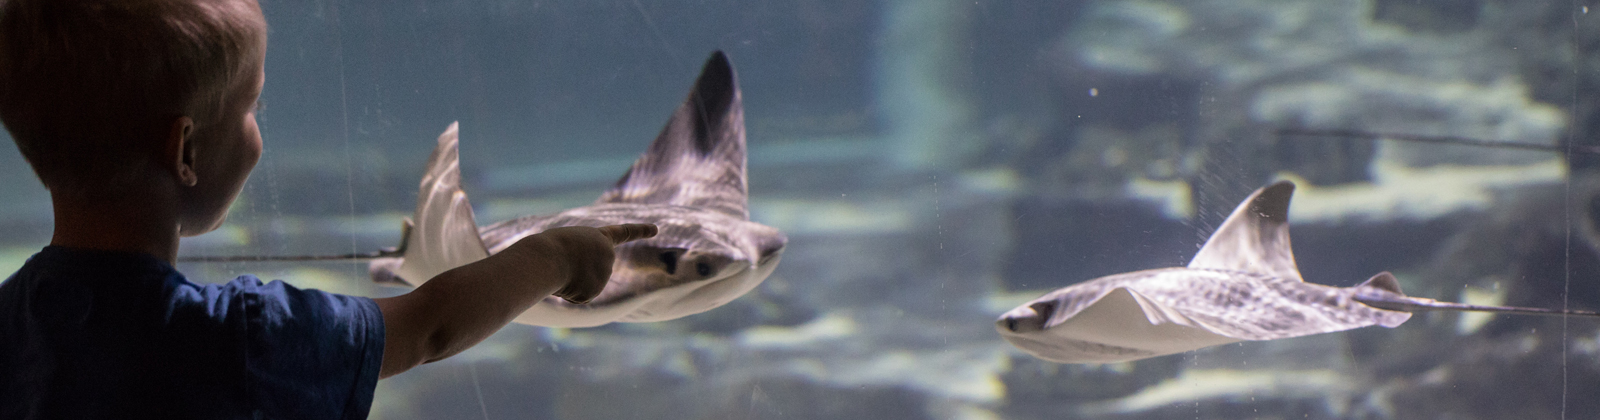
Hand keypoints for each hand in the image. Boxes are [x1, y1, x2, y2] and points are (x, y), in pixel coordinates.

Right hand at [521, 224, 657, 303]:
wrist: (548, 259)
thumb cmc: (550, 247)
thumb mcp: (565, 244)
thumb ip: (577, 258)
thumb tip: (576, 282)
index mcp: (600, 237)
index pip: (624, 232)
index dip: (640, 231)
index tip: (656, 229)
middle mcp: (608, 255)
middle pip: (593, 268)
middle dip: (577, 270)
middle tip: (563, 262)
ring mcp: (604, 274)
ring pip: (584, 284)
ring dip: (570, 281)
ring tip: (561, 269)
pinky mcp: (595, 292)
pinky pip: (579, 296)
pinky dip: (569, 293)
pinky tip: (564, 284)